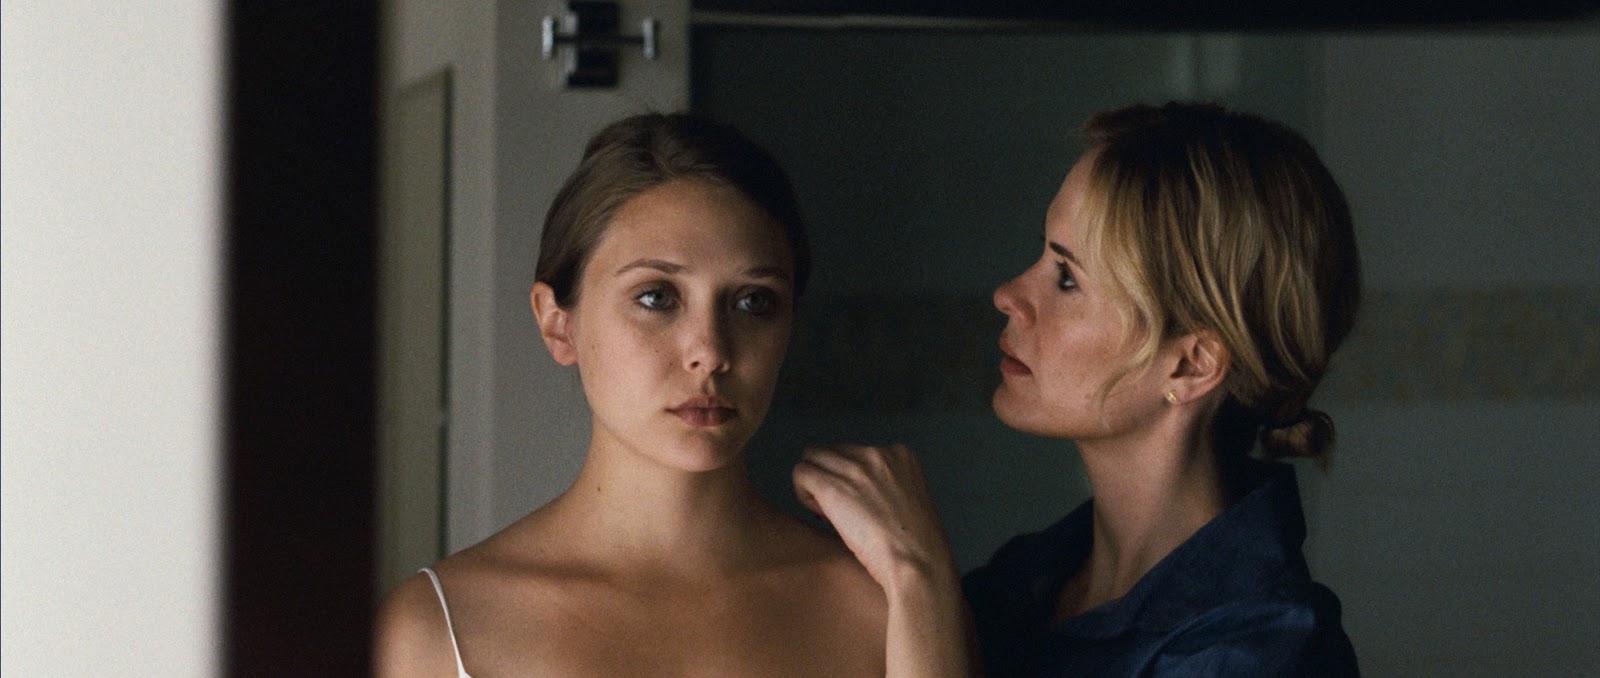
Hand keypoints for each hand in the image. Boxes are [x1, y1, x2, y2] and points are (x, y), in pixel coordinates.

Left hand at [793, 443, 956, 595]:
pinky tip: (821, 517)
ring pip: (812, 458)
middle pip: (832, 452)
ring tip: (831, 515)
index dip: (851, 479)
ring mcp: (855, 468)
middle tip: (841, 512)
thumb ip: (884, 486)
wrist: (919, 565)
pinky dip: (804, 494)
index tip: (859, 506)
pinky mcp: (832, 486)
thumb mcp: (908, 501)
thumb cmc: (915, 548)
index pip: (856, 452)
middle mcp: (877, 454)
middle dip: (830, 477)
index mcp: (900, 455)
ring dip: (815, 485)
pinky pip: (801, 473)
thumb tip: (851, 490)